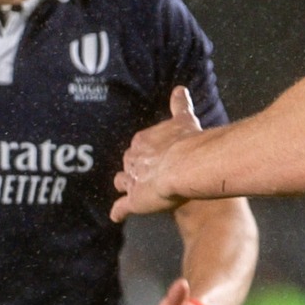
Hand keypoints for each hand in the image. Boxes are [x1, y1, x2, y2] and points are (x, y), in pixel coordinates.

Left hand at [112, 84, 202, 221]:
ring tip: (131, 189)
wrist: (186, 164)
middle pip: (130, 162)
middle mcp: (134, 159)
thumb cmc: (187, 142)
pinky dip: (119, 211)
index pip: (140, 145)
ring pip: (122, 181)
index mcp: (143, 140)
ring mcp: (133, 180)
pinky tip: (116, 215)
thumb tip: (180, 89)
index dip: (146, 150)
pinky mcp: (135, 200)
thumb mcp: (184, 119)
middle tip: (147, 173)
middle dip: (136, 167)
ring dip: (126, 184)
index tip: (151, 153)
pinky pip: (122, 207)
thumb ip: (180, 106)